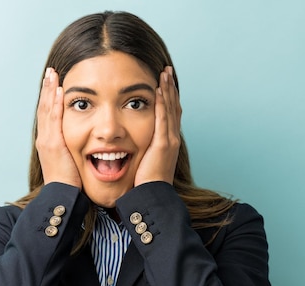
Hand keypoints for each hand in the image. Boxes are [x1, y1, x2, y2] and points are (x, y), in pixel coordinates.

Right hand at [35, 68, 81, 188]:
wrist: (62, 195)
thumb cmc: (69, 183)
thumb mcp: (70, 162)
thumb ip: (74, 150)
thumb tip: (85, 145)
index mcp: (49, 142)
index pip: (48, 115)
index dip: (50, 98)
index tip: (54, 83)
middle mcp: (45, 138)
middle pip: (44, 107)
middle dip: (47, 89)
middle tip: (51, 72)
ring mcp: (47, 140)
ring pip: (47, 109)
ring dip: (50, 90)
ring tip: (53, 74)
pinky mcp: (53, 143)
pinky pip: (54, 119)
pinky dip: (55, 104)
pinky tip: (59, 91)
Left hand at [134, 66, 181, 185]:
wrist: (152, 196)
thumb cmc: (146, 183)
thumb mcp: (145, 162)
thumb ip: (142, 149)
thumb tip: (131, 144)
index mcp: (168, 142)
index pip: (169, 114)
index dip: (168, 98)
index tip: (164, 83)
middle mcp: (172, 138)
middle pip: (173, 107)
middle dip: (170, 88)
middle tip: (166, 71)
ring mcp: (169, 140)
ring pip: (170, 109)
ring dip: (167, 90)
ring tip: (164, 74)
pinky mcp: (163, 144)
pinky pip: (163, 119)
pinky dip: (162, 104)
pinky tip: (159, 91)